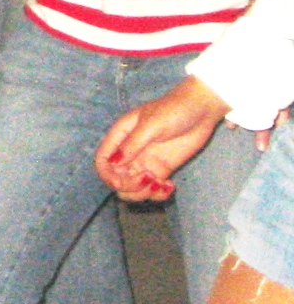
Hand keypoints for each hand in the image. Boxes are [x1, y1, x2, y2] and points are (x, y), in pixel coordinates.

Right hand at [95, 76, 229, 201]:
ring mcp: (145, 162)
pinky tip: (169, 186)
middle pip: (116, 178)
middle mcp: (129, 152)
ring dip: (143, 193)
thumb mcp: (150, 125)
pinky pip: (151, 189)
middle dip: (128, 186)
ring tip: (160, 184)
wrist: (200, 109)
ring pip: (132, 188)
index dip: (107, 175)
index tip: (121, 182)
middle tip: (148, 180)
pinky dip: (157, 194)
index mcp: (120, 137)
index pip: (103, 160)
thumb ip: (132, 144)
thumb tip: (114, 164)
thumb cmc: (172, 110)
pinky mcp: (161, 170)